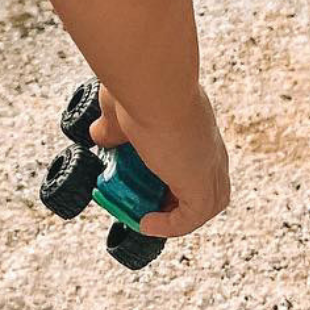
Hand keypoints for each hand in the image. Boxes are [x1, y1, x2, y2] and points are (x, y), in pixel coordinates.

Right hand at [88, 83, 229, 238]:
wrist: (152, 83)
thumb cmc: (139, 85)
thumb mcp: (120, 110)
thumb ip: (112, 125)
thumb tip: (99, 136)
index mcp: (196, 125)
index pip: (198, 157)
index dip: (178, 172)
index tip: (148, 178)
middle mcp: (210, 146)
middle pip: (210, 184)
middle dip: (182, 198)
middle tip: (150, 201)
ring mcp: (209, 167)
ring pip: (206, 205)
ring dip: (177, 215)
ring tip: (145, 217)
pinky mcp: (201, 186)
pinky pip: (189, 219)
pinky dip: (169, 226)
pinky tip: (145, 223)